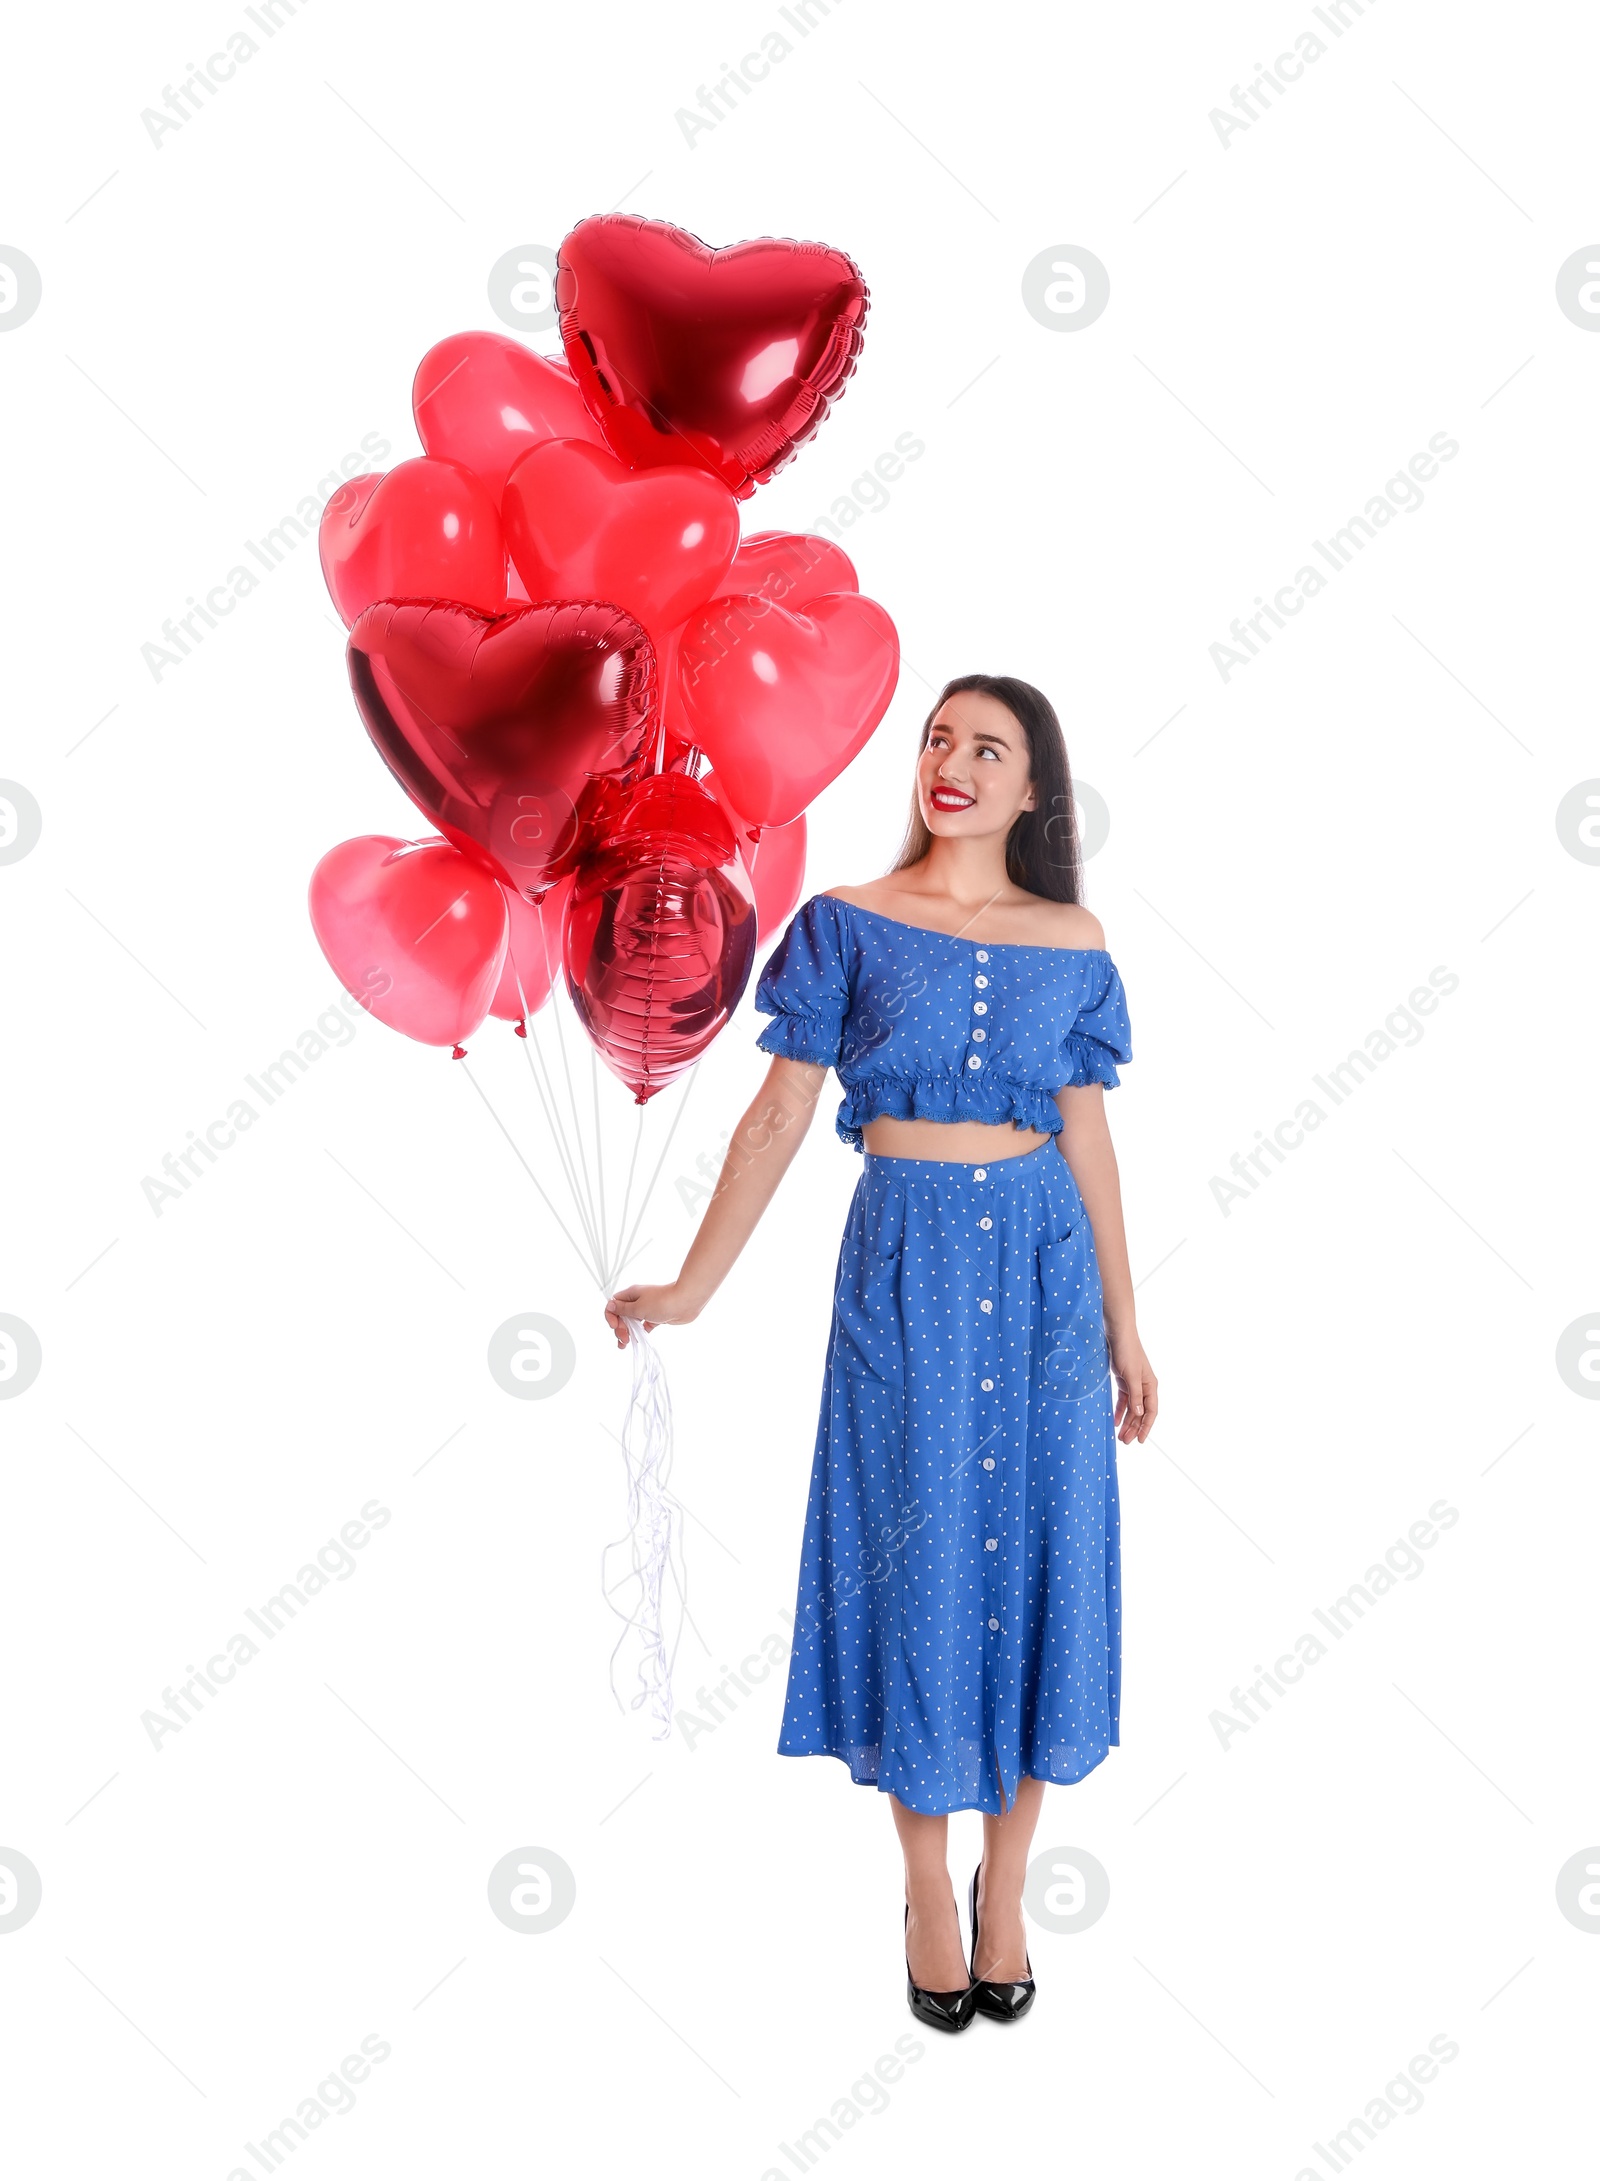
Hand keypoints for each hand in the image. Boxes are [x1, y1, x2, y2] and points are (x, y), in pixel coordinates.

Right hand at [604, 1281, 703, 1348]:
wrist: (685, 1302)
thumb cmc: (662, 1302)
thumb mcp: (638, 1307)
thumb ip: (622, 1309)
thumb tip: (609, 1305)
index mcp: (631, 1294)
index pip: (613, 1305)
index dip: (611, 1316)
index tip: (614, 1327)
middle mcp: (638, 1301)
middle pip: (621, 1315)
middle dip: (619, 1328)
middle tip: (624, 1338)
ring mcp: (647, 1309)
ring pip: (632, 1322)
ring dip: (627, 1332)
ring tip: (625, 1344)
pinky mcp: (656, 1317)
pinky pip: (643, 1326)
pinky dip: (639, 1333)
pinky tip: (637, 1341)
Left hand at [1109, 1327, 1156, 1443]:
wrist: (1117, 1333)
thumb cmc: (1127, 1351)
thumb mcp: (1131, 1375)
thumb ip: (1135, 1396)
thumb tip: (1140, 1414)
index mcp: (1151, 1385)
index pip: (1151, 1411)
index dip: (1146, 1427)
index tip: (1140, 1440)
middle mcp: (1145, 1386)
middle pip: (1141, 1412)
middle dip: (1134, 1428)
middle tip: (1125, 1442)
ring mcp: (1134, 1383)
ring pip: (1132, 1408)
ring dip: (1127, 1421)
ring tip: (1120, 1435)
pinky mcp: (1124, 1380)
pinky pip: (1124, 1400)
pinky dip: (1120, 1410)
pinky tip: (1115, 1420)